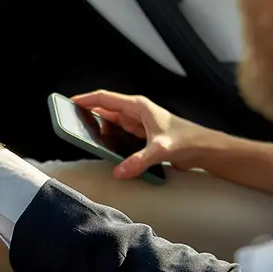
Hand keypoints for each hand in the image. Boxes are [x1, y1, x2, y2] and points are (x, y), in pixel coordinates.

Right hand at [72, 90, 225, 178]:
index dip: (86, 99)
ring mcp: (138, 123)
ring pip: (110, 122)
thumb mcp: (161, 150)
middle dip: (86, 114)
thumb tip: (118, 172)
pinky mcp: (140, 135)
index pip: (105, 99)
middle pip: (104, 109)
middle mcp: (136, 112)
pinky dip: (107, 138)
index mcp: (138, 107)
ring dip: (97, 128)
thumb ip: (138, 161)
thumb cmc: (187, 141)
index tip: (68, 103)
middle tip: (69, 122)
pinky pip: (118, 133)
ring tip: (82, 136)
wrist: (204, 148)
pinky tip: (101, 147)